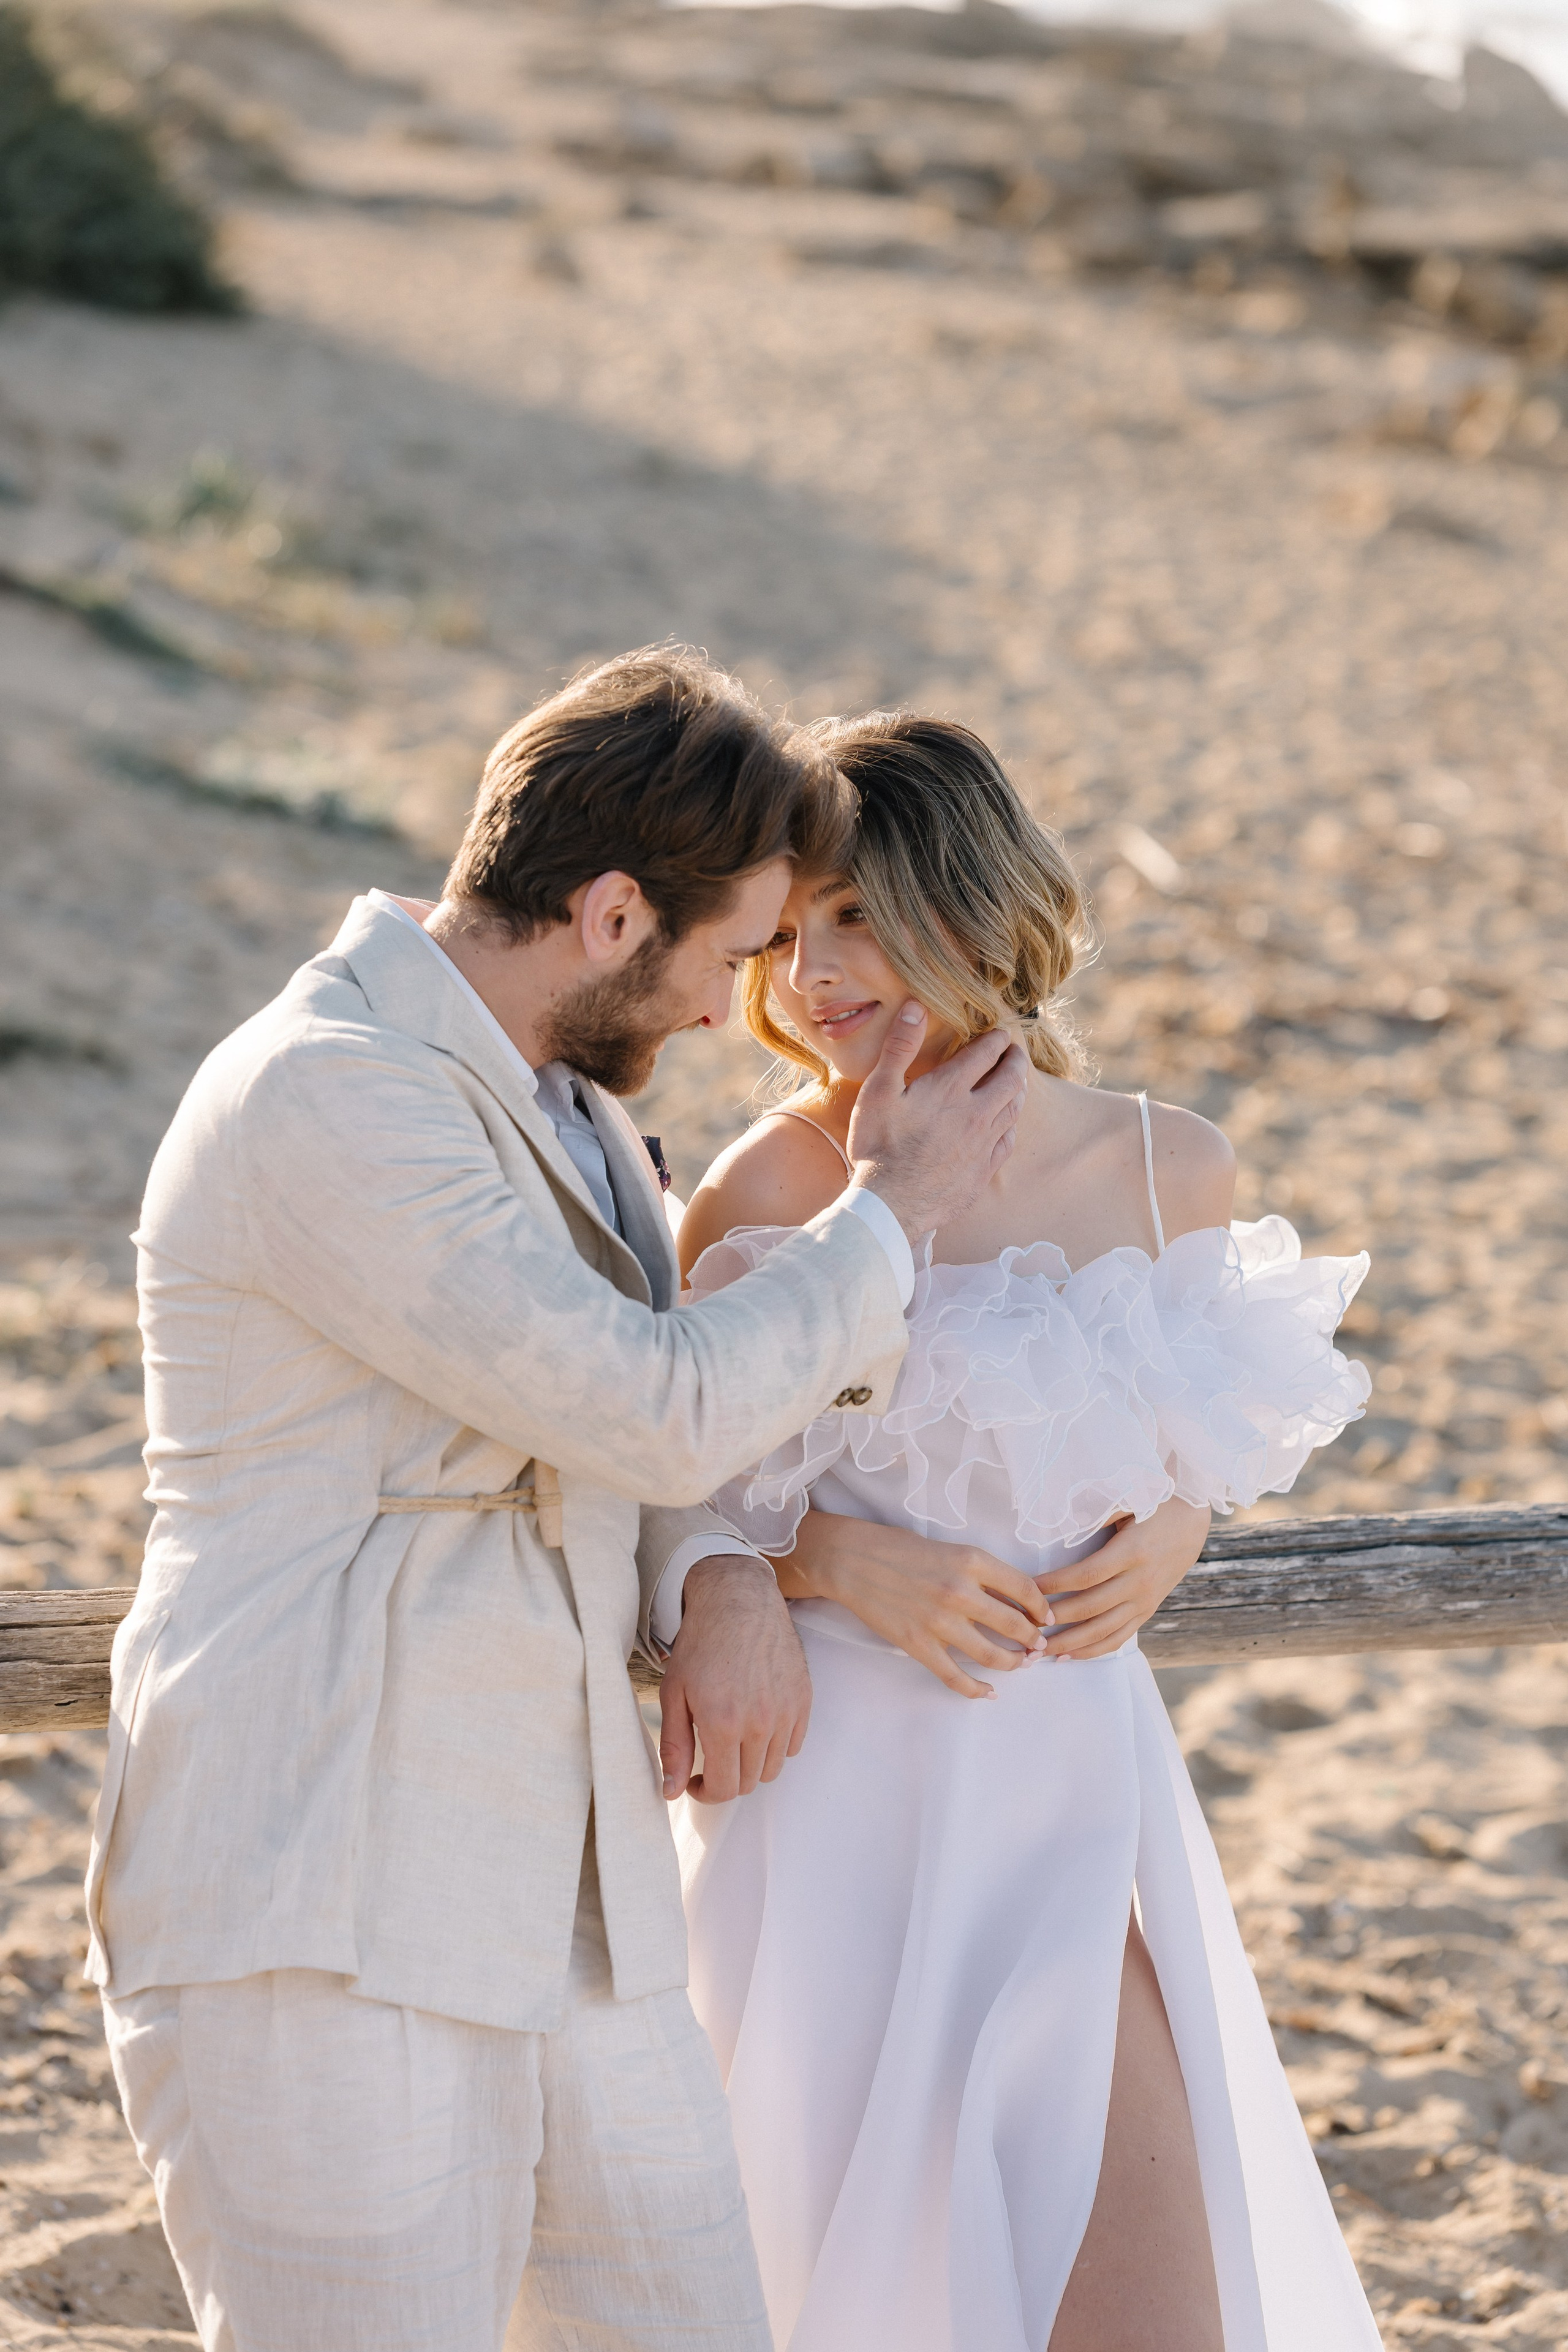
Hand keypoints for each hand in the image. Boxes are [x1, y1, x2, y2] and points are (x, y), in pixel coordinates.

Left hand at [658, 1557, 811, 1803]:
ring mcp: (786, 1711)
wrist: (739, 1600)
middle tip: (711, 1758)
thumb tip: (671, 1792)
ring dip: (750, 1765)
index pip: (724, 1789)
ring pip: (773, 1768)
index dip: (706, 1793)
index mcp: (723, 1723)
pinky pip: (793, 1745)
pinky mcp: (803, 1699)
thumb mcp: (675, 1693)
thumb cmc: (701, 1644)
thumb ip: (674, 1747)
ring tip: (733, 1741)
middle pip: (749, 1782)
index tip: (695, 1780)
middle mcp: (760, 1722)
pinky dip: (775, 1746)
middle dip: (726, 1779)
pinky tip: (756, 1725)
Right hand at [777, 1509, 1051, 1699]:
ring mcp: (939, 1621)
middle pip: (1015, 1625)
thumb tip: (1016, 1601)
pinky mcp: (918, 1644)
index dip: (1042, 1607)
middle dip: (1033, 1640)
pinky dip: (977, 1690)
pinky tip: (990, 1693)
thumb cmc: (902, 1549)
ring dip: (1014, 1663)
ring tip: (1021, 1664)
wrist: (852, 1560)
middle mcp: (960, 1591)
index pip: (1026, 1589)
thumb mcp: (951, 1549)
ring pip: (992, 1655)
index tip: (1045, 1617)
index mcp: (972, 1560)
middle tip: (1038, 1646)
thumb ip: (982, 1574)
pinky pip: (956, 1677)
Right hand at [846, 1005, 1028, 1240]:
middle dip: (1016, 1060)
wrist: (891, 1204)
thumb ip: (900, 1046)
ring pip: (1014, 1109)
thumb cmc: (879, 1146)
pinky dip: (1011, 1125)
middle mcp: (976, 1113)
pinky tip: (1007, 1124)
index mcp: (951, 1089)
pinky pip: (1008, 1141)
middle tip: (1016, 1051)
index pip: (985, 1054)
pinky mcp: (983, 1171)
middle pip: (1010, 1078)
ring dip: (1018, 1089)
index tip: (1000, 1032)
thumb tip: (917, 1007)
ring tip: (1016, 1081)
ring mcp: (983, 1144)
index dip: (995, 1039)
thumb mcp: (879, 1090)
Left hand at [1037, 1499, 1210, 1659]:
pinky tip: (1069, 1656)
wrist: (1191, 1522)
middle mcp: (1139, 1581)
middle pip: (1091, 1608)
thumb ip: (1098, 1511)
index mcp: (1132, 1552)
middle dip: (1055, 1620)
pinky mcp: (1147, 1611)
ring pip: (1103, 1630)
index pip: (1087, 1575)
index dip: (1056, 1585)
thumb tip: (1062, 1518)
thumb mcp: (1128, 1500)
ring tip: (1039, 1650)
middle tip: (1024, 1626)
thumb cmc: (1153, 1505)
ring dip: (1070, 1643)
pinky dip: (1093, 1650)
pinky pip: (1119, 1638)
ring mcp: (1145, 1600)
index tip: (1029, 1590)